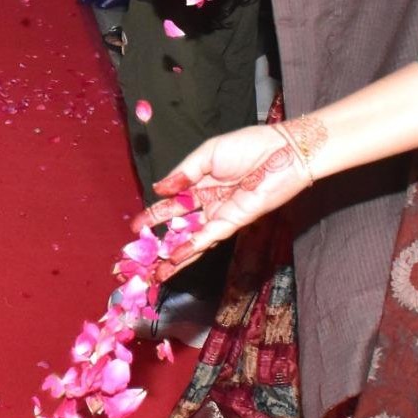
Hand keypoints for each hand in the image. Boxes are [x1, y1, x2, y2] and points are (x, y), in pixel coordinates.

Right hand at [133, 123, 311, 268]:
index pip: (171, 206)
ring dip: (174, 257)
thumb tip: (158, 190)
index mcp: (200, 186)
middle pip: (179, 228)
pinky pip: (208, 238)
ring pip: (192, 240)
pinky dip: (191, 248)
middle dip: (159, 244)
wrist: (282, 152)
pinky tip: (175, 257)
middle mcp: (208, 205)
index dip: (153, 216)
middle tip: (139, 259)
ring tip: (155, 271)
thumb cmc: (248, 146)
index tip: (135, 227)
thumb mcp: (206, 154)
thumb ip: (182, 174)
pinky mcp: (233, 222)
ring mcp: (220, 215)